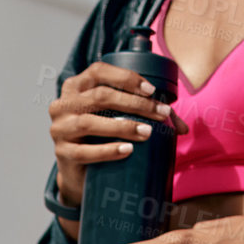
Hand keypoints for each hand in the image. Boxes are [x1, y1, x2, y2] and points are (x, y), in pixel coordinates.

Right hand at [47, 60, 187, 208]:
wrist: (80, 171)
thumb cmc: (103, 135)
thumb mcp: (118, 117)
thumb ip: (149, 115)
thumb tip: (183, 128)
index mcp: (76, 86)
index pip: (98, 71)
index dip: (125, 78)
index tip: (151, 90)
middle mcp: (63, 103)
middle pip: (100, 97)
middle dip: (134, 104)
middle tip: (160, 115)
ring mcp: (59, 128)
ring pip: (89, 122)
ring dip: (122, 126)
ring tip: (147, 132)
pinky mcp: (62, 153)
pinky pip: (84, 152)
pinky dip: (107, 150)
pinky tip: (127, 150)